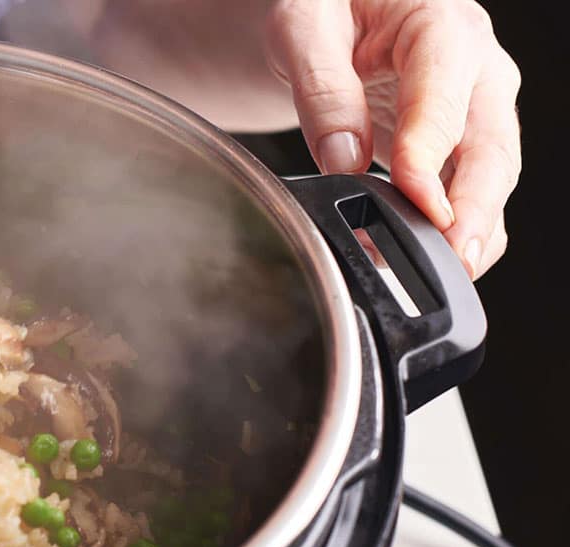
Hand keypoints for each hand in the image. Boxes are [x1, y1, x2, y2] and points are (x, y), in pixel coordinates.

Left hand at [265, 0, 520, 277]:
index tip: (412, 194)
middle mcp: (474, 69)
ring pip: (491, 177)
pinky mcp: (459, 144)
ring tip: (447, 272)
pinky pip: (472, 191)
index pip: (444, 94)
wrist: (337, 15)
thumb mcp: (304, 26)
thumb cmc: (327, 8)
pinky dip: (457, 229)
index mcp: (440, 26)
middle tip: (452, 254)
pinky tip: (438, 261)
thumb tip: (341, 156)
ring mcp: (474, 110)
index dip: (429, 150)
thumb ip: (322, 87)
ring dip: (472, 228)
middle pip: (491, 145)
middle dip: (474, 206)